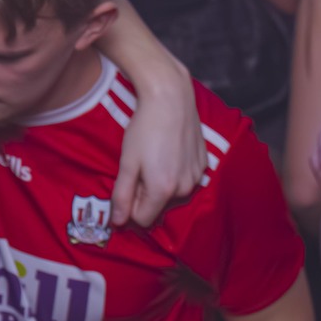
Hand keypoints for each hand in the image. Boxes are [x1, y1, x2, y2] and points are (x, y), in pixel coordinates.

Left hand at [112, 72, 206, 226]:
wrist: (171, 98)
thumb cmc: (145, 128)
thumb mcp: (127, 162)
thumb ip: (122, 195)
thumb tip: (117, 222)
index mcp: (162, 190)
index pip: (142, 219)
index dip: (130, 205)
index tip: (127, 185)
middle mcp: (183, 189)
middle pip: (158, 206)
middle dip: (146, 193)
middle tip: (141, 165)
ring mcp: (196, 178)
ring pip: (173, 194)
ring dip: (162, 183)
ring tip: (156, 156)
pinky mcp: (204, 166)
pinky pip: (185, 179)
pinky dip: (176, 171)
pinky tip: (170, 150)